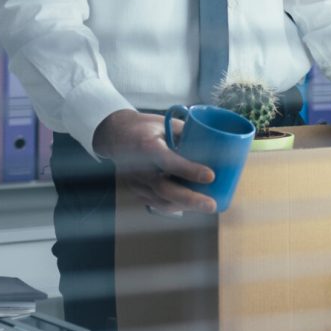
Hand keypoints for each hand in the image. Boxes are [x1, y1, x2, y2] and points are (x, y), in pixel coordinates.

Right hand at [93, 110, 218, 214]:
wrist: (116, 135)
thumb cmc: (144, 127)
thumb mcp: (164, 124)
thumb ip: (186, 137)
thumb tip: (214, 147)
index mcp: (146, 146)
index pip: (169, 161)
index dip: (190, 170)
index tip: (211, 175)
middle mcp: (139, 168)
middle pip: (164, 189)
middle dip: (191, 199)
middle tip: (212, 205)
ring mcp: (135, 182)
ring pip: (161, 201)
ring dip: (186, 206)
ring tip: (207, 206)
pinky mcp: (136, 191)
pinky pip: (157, 203)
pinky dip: (175, 206)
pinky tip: (191, 206)